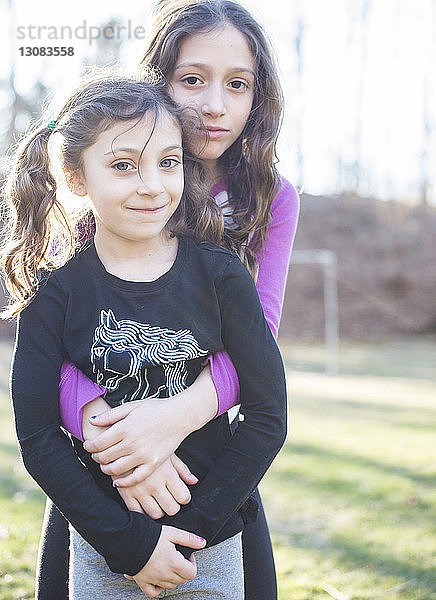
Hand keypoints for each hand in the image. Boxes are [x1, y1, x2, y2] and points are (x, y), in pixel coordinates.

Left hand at [83, 366, 217, 478]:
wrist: (180, 415)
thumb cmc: (156, 408)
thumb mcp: (132, 406)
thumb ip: (111, 415)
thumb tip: (91, 421)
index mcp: (125, 427)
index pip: (98, 443)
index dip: (89, 446)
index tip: (88, 446)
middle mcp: (132, 443)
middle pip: (104, 457)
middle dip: (96, 457)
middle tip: (95, 455)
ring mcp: (144, 455)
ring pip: (116, 469)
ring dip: (106, 469)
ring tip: (105, 465)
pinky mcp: (154, 463)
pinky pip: (135, 478)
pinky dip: (124, 482)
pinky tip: (118, 481)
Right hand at [114, 454, 197, 518]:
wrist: (120, 440)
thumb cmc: (147, 446)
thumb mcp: (167, 453)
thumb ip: (181, 469)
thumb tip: (194, 481)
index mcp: (167, 473)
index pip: (183, 497)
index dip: (184, 498)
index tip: (181, 494)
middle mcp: (154, 484)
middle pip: (171, 509)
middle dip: (173, 506)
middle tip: (170, 500)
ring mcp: (139, 490)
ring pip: (155, 514)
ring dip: (159, 510)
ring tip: (158, 501)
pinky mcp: (126, 494)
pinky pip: (137, 513)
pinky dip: (143, 512)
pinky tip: (144, 502)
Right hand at [128, 525, 205, 596]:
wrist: (129, 540)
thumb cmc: (151, 534)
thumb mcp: (172, 533)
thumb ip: (189, 539)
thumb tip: (203, 543)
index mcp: (175, 564)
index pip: (192, 573)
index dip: (192, 563)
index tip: (187, 555)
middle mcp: (165, 575)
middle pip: (182, 580)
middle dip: (183, 569)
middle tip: (178, 557)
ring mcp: (154, 580)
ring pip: (171, 586)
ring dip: (173, 577)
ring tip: (168, 564)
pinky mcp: (143, 582)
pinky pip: (153, 592)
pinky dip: (158, 588)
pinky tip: (159, 579)